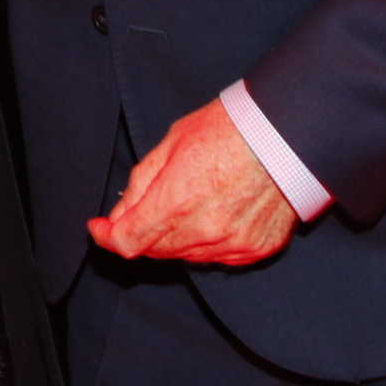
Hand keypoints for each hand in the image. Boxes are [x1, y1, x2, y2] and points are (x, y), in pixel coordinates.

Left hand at [88, 99, 300, 268]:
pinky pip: (219, 256)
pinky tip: (213, 214)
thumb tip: (118, 214)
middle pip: (155, 251)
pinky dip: (207, 242)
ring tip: (186, 203)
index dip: (107, 237)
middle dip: (141, 232)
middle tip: (145, 207)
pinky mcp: (256, 249)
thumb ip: (141, 184)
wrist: (286, 133)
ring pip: (186, 256)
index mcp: (177, 201)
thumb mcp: (172, 143)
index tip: (99, 228)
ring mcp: (233, 243)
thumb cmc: (230, 128)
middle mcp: (204, 230)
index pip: (128, 241)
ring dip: (174, 239)